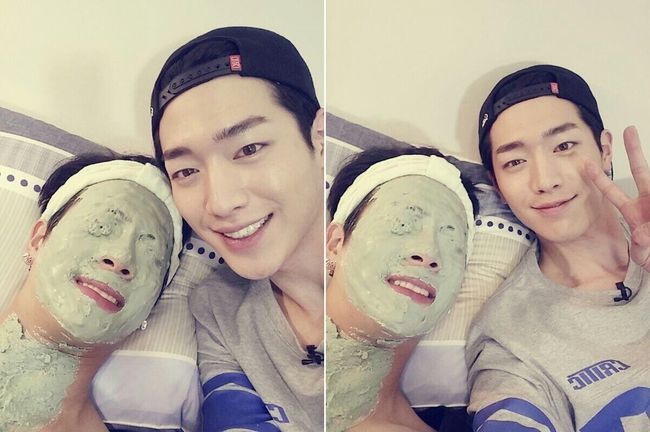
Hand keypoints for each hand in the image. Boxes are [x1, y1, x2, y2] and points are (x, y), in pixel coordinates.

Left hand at [586, 126, 649, 270]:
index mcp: (632, 211)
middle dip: (634, 150)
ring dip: (642, 176)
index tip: (586, 163)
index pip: (612, 191)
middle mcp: (647, 201)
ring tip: (637, 188)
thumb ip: (643, 245)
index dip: (599, 178)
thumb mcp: (644, 253)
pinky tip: (647, 223)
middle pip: (641, 171)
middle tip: (628, 129)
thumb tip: (643, 236)